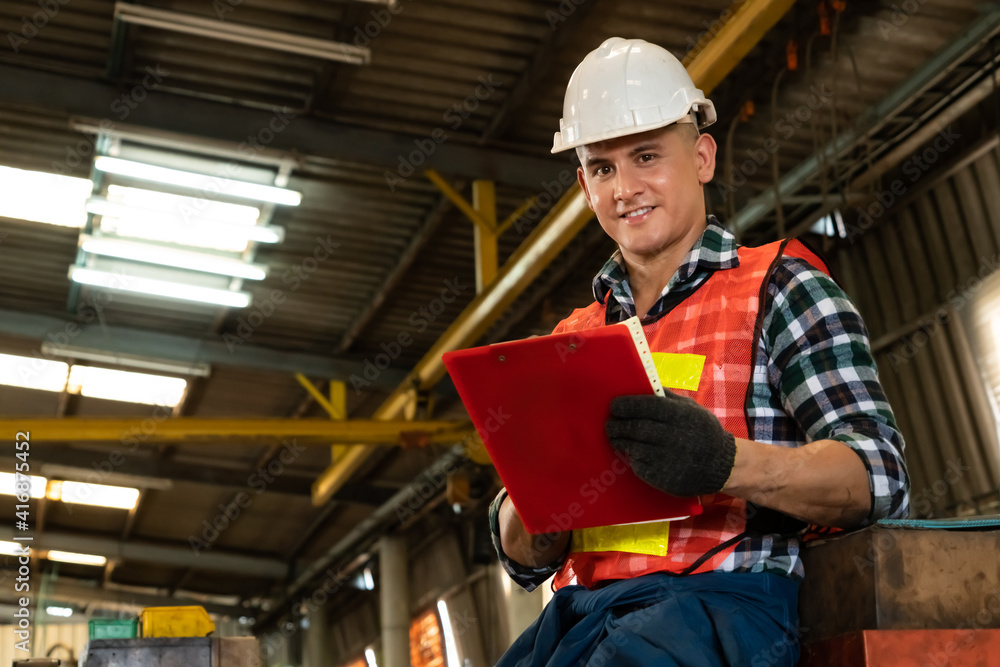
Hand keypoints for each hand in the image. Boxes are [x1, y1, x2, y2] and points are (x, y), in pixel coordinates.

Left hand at [605, 392, 736, 496]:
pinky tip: (629, 453)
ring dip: (620, 441)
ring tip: (614, 437)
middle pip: (637, 428)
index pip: (647, 406)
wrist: (723, 465)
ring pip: (635, 447)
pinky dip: (632, 458)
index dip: (626, 405)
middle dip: (618, 425)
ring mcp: (668, 459)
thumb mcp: (692, 409)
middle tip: (609, 423)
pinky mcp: (664, 478)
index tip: (613, 406)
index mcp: (681, 416)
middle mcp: (674, 436)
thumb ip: (669, 398)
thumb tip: (644, 384)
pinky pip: (640, 466)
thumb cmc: (704, 432)